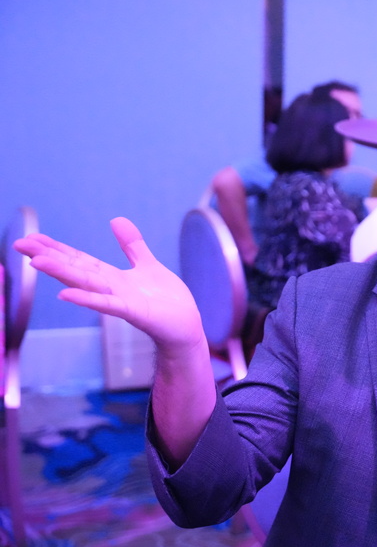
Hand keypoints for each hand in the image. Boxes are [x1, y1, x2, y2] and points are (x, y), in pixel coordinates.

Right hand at [13, 217, 206, 357]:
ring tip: (36, 262)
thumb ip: (132, 245)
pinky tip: (66, 295)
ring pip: (87, 284)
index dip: (57, 248)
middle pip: (75, 269)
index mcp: (113, 277)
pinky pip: (108, 304)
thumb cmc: (167, 301)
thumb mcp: (148, 265)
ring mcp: (121, 301)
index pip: (79, 259)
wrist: (186, 327)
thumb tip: (116, 219)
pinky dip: (88, 299)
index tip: (32, 236)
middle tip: (20, 244)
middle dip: (49, 257)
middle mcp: (111, 288)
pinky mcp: (135, 312)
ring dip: (62, 273)